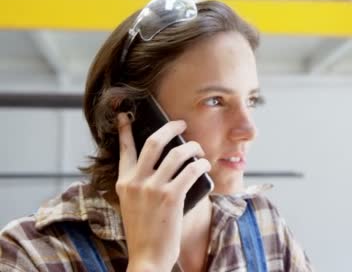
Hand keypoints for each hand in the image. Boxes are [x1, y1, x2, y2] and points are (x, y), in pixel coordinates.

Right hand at [114, 113, 209, 270]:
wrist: (147, 258)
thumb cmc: (145, 233)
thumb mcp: (133, 206)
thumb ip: (141, 185)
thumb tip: (165, 164)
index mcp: (124, 183)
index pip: (124, 150)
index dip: (125, 130)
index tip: (125, 116)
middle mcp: (136, 182)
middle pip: (154, 142)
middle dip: (171, 127)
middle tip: (181, 124)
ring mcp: (153, 189)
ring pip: (177, 153)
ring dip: (192, 147)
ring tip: (199, 150)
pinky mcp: (171, 197)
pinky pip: (190, 170)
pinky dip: (200, 164)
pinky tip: (204, 164)